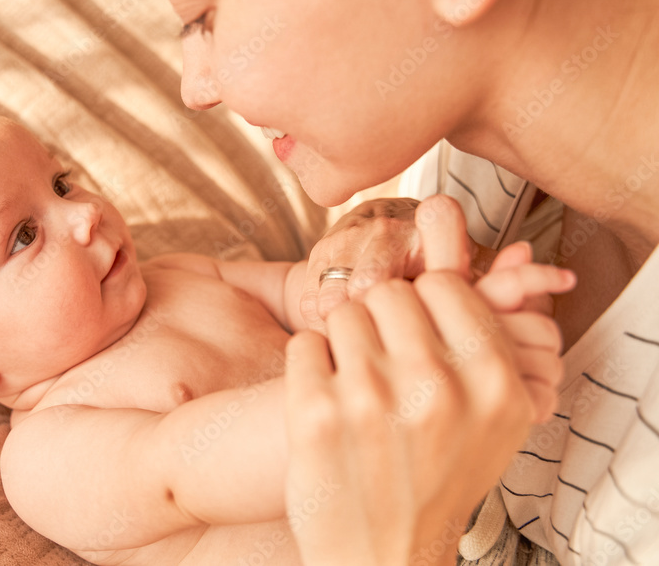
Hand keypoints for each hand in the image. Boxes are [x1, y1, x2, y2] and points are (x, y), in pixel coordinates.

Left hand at [284, 196, 567, 564]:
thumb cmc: (437, 481)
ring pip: (343, 311)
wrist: (385, 556)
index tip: (414, 329)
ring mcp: (373, 398)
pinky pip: (305, 342)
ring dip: (343, 341)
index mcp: (493, 382)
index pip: (445, 285)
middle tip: (380, 364)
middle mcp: (438, 387)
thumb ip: (490, 345)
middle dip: (380, 320)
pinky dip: (309, 365)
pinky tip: (324, 402)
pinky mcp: (316, 412)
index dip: (424, 304)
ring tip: (354, 387)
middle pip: (390, 292)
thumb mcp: (494, 420)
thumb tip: (482, 264)